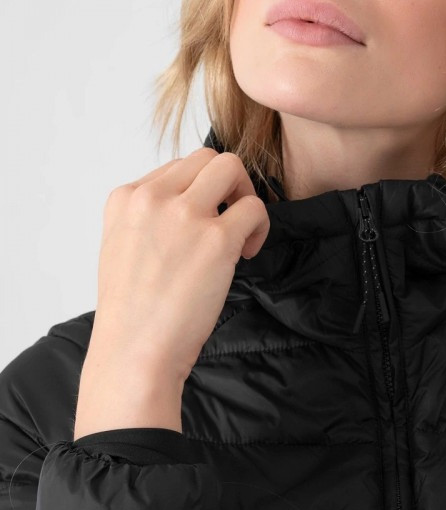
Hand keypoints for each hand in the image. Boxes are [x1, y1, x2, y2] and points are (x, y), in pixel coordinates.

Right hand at [87, 147, 270, 385]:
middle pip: (206, 158)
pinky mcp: (216, 239)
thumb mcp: (121, 246)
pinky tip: (246, 253)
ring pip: (231, 167)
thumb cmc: (132, 312)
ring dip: (245, 194)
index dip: (198, 192)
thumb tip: (191, 205)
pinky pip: (255, 208)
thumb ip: (149, 217)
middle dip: (227, 183)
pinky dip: (260, 227)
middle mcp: (153, 199)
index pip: (176, 168)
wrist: (134, 352)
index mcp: (126, 199)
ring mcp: (185, 215)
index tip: (201, 222)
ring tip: (240, 231)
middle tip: (230, 218)